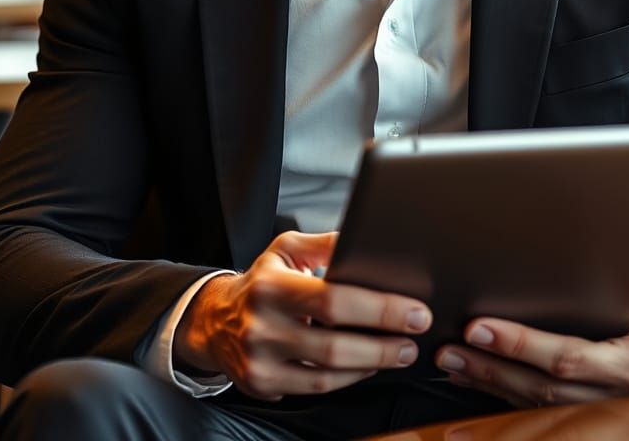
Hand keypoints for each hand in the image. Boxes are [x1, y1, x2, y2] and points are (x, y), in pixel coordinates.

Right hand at [174, 230, 431, 399]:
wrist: (214, 320)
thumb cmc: (261, 280)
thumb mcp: (286, 249)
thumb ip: (325, 243)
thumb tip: (363, 240)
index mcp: (271, 285)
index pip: (334, 299)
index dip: (379, 308)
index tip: (414, 310)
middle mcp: (262, 326)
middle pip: (335, 344)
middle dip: (383, 342)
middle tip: (415, 336)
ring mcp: (260, 361)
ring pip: (327, 373)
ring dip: (372, 364)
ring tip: (399, 351)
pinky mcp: (261, 385)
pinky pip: (315, 388)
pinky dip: (348, 379)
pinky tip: (367, 365)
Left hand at [435, 290, 628, 408]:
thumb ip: (600, 289)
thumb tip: (556, 260)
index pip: (568, 358)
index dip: (521, 346)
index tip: (479, 328)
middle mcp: (620, 400)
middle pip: (544, 390)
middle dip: (492, 368)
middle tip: (450, 348)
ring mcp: (602, 419)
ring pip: (534, 408)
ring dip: (488, 384)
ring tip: (451, 363)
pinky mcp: (583, 423)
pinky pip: (533, 414)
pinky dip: (497, 398)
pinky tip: (470, 381)